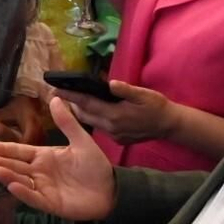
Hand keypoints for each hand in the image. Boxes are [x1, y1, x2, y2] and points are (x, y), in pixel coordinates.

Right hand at [0, 96, 115, 219]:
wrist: (112, 190)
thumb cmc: (95, 166)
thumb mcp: (81, 141)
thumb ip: (67, 122)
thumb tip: (55, 97)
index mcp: (44, 156)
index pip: (19, 151)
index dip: (3, 149)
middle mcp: (39, 172)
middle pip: (15, 166)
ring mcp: (43, 188)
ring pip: (21, 181)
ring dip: (7, 176)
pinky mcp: (50, 203)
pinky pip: (34, 197)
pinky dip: (23, 192)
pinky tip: (12, 186)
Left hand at [55, 81, 170, 143]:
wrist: (169, 125)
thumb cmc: (157, 106)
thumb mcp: (144, 94)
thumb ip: (126, 90)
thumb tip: (110, 83)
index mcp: (116, 115)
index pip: (87, 104)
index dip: (70, 97)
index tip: (55, 90)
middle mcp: (111, 127)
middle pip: (84, 115)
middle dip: (71, 104)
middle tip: (61, 92)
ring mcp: (114, 135)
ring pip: (90, 122)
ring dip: (81, 112)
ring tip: (73, 100)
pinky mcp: (117, 139)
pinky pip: (100, 127)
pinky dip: (93, 118)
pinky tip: (93, 110)